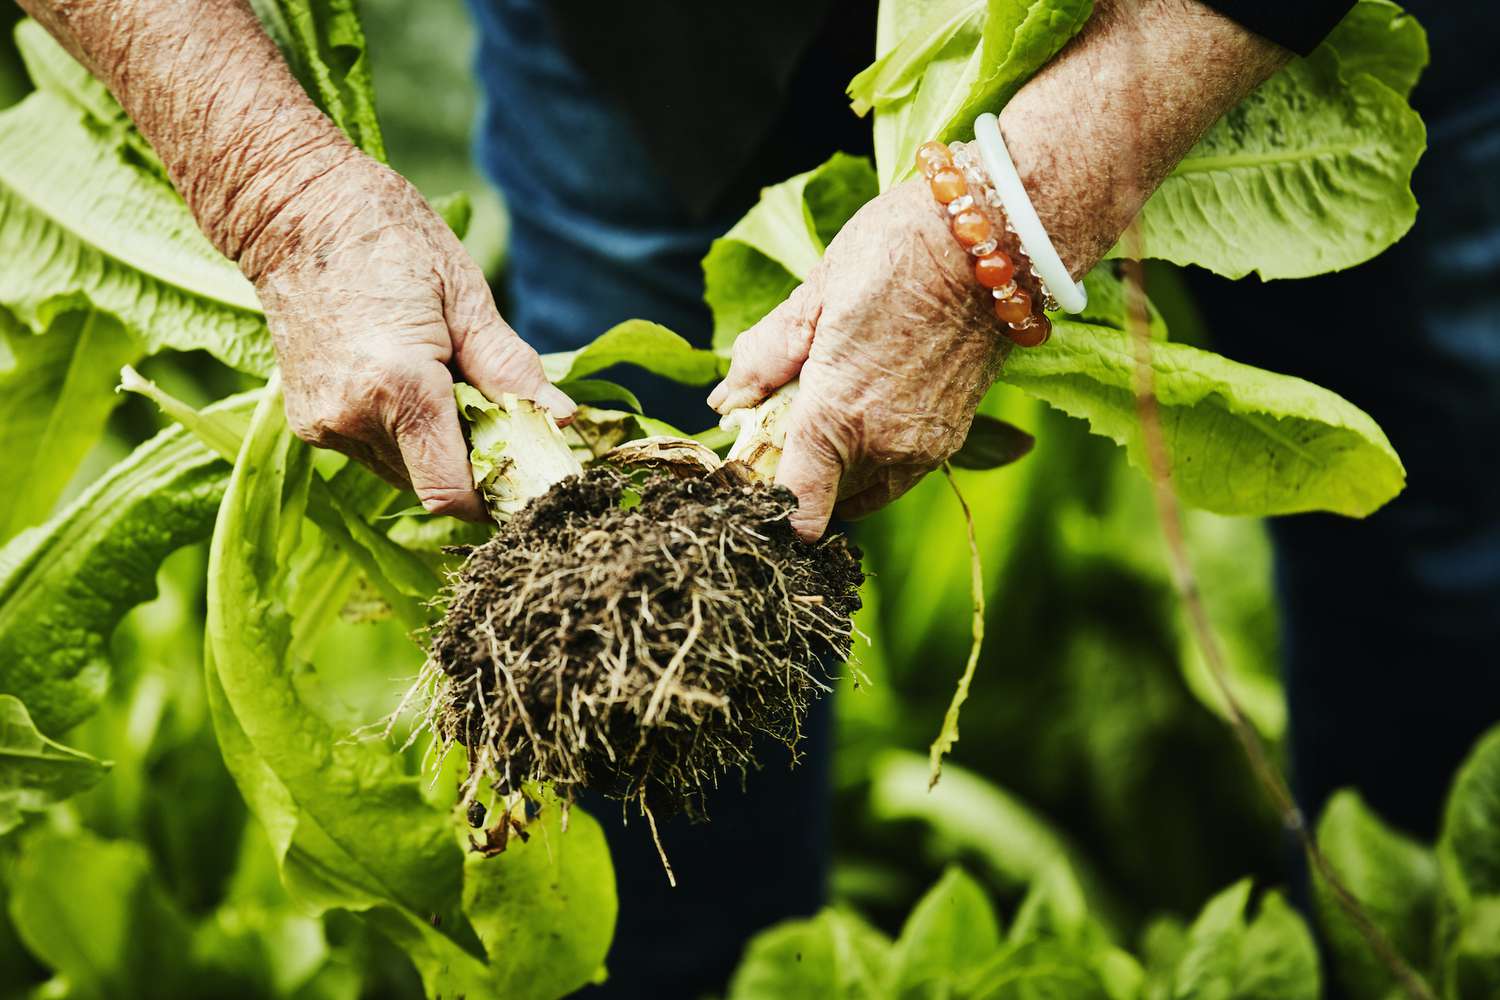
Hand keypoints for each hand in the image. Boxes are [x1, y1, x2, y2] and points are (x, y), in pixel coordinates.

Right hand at [249, 153, 573, 520]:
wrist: (290, 210)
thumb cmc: (388, 237)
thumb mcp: (464, 294)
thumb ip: (510, 369)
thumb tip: (562, 421)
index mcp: (398, 387)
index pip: (453, 493)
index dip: (497, 498)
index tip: (533, 477)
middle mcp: (352, 418)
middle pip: (434, 486)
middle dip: (477, 464)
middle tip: (502, 416)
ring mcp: (324, 425)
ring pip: (406, 474)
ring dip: (441, 450)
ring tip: (451, 386)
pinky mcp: (308, 422)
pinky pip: (377, 453)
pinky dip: (408, 435)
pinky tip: (413, 384)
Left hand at [708, 179, 1004, 539]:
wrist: (992, 237)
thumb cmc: (899, 251)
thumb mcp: (816, 294)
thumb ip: (766, 357)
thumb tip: (728, 400)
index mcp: (838, 415)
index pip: (797, 504)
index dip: (768, 501)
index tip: (752, 477)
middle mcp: (885, 446)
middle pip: (824, 498)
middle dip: (796, 472)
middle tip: (778, 421)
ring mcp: (925, 447)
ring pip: (862, 488)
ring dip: (836, 468)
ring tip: (820, 409)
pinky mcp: (951, 437)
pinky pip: (896, 472)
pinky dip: (870, 457)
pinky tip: (859, 409)